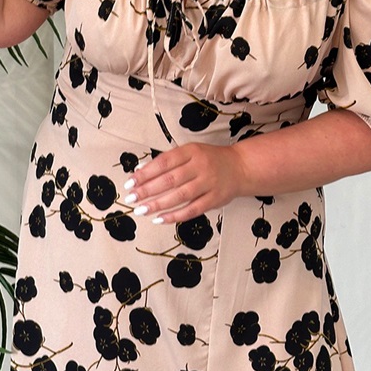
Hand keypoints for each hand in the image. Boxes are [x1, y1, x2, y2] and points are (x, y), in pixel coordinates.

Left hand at [123, 143, 246, 222]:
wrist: (241, 167)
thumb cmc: (209, 159)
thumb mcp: (190, 152)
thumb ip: (167, 161)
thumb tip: (140, 171)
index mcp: (191, 151)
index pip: (164, 162)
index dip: (145, 173)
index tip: (130, 182)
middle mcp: (200, 166)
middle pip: (170, 180)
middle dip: (147, 190)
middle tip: (131, 199)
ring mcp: (209, 183)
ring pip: (180, 196)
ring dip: (158, 204)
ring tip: (141, 210)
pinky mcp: (215, 199)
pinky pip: (192, 210)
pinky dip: (175, 216)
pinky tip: (160, 219)